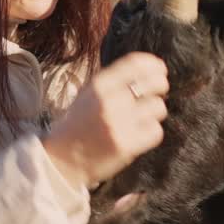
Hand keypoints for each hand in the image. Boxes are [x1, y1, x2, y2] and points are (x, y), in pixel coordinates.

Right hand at [42, 52, 168, 188]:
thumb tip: (150, 70)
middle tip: (157, 94)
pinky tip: (140, 134)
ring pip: (158, 108)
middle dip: (161, 87)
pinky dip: (152, 133)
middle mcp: (109, 100)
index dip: (154, 65)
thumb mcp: (88, 95)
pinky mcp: (127, 145)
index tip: (160, 70)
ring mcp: (119, 124)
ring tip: (142, 119)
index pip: (136, 63)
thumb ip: (114, 81)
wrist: (62, 160)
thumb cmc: (78, 126)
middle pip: (155, 83)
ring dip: (154, 113)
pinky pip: (156, 131)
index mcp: (99, 85)